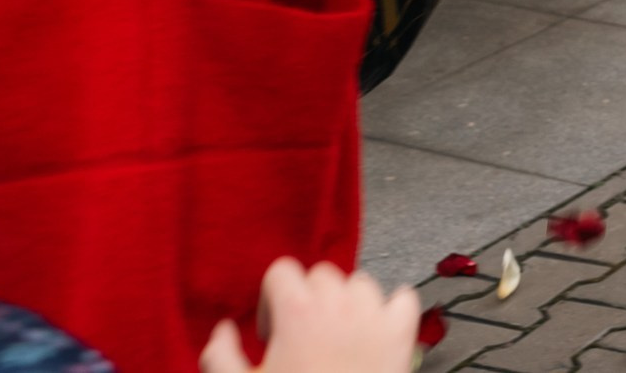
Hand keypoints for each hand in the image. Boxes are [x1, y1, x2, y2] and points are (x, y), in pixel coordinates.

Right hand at [200, 259, 418, 372]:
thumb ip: (221, 354)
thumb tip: (223, 330)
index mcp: (297, 312)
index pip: (283, 271)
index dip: (273, 297)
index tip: (273, 326)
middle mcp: (338, 304)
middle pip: (322, 275)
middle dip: (308, 298)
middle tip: (302, 334)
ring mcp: (374, 315)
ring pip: (361, 283)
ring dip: (348, 301)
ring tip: (337, 334)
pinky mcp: (401, 332)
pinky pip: (403, 299)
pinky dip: (392, 307)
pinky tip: (376, 329)